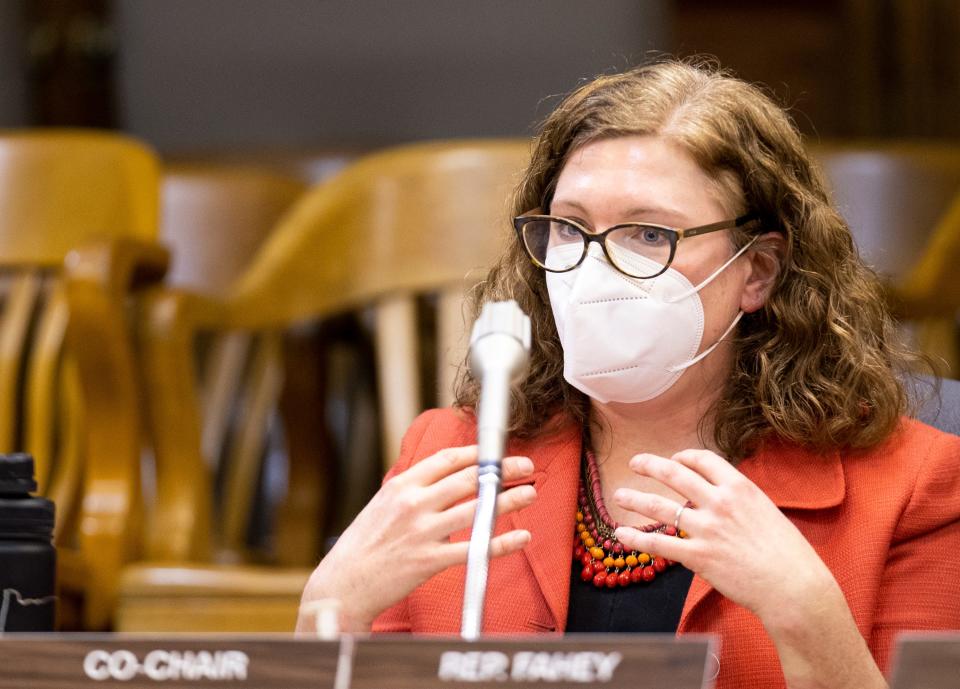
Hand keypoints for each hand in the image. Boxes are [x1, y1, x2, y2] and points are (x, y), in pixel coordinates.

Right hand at [298, 445, 536, 632]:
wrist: (343, 584)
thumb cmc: (363, 545)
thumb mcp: (383, 505)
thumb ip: (413, 490)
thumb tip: (444, 478)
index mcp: (402, 486)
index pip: (447, 459)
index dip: (477, 453)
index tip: (497, 451)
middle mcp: (413, 504)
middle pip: (467, 479)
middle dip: (501, 470)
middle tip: (525, 465)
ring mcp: (422, 532)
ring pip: (476, 510)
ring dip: (508, 500)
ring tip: (530, 493)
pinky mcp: (429, 561)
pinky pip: (473, 548)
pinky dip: (501, 542)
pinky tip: (521, 538)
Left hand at [612, 450, 838, 628]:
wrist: (794, 586)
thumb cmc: (787, 553)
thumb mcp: (766, 512)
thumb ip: (740, 503)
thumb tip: (720, 500)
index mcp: (740, 487)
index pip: (703, 460)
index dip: (684, 457)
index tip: (674, 458)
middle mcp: (719, 502)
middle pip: (675, 474)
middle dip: (650, 465)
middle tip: (635, 462)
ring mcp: (706, 529)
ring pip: (660, 506)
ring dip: (635, 498)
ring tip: (619, 495)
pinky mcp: (698, 556)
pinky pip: (658, 544)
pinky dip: (636, 538)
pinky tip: (621, 534)